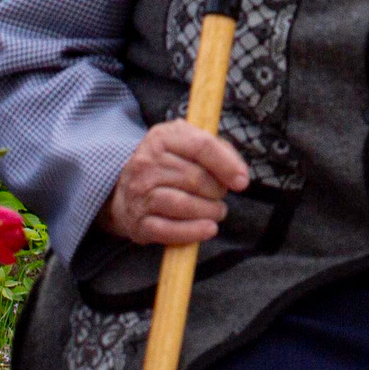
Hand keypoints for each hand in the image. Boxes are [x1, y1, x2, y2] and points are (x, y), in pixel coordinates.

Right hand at [101, 120, 249, 245]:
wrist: (126, 190)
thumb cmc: (168, 165)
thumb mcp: (187, 143)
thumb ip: (217, 149)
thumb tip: (239, 174)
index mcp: (161, 138)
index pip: (200, 146)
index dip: (226, 164)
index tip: (242, 181)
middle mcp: (146, 163)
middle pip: (195, 178)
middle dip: (217, 191)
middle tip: (219, 195)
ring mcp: (139, 193)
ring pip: (183, 204)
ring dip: (209, 211)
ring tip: (216, 212)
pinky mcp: (139, 221)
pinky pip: (169, 230)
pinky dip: (193, 232)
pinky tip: (208, 229)